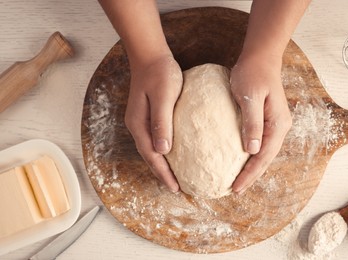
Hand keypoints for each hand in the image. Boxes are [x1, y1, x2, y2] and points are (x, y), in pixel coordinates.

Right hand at [124, 54, 182, 191]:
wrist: (150, 56)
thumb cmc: (159, 73)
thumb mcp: (164, 96)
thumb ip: (162, 122)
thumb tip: (163, 150)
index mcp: (139, 124)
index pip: (152, 156)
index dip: (163, 173)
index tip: (175, 188)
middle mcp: (137, 126)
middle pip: (150, 156)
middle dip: (162, 174)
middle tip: (177, 188)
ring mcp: (140, 121)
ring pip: (151, 149)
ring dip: (161, 164)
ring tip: (174, 176)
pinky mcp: (147, 115)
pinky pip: (154, 139)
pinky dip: (163, 151)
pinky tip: (172, 153)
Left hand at [230, 55, 291, 194]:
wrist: (260, 57)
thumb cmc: (253, 74)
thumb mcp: (250, 97)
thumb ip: (252, 123)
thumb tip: (251, 150)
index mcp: (278, 124)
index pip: (263, 156)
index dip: (249, 174)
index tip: (235, 187)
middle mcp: (279, 127)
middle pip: (265, 159)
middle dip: (251, 176)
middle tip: (234, 191)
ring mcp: (274, 124)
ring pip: (263, 153)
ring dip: (251, 168)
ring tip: (237, 181)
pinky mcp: (266, 120)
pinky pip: (259, 143)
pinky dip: (250, 155)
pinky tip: (240, 160)